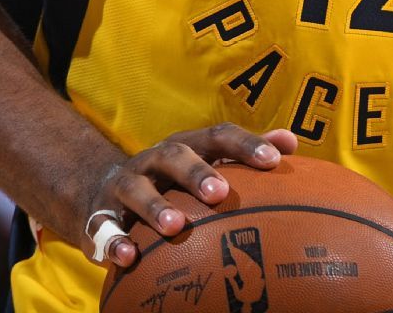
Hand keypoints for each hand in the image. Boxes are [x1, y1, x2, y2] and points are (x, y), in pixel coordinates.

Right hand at [82, 123, 296, 266]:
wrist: (104, 190)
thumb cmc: (173, 179)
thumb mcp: (206, 161)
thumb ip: (245, 153)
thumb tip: (291, 142)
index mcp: (187, 144)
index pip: (219, 135)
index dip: (246, 144)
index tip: (274, 160)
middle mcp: (155, 159)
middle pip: (176, 155)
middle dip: (198, 172)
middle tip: (221, 193)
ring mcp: (126, 184)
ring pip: (139, 189)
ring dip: (157, 207)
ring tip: (177, 226)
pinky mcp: (100, 214)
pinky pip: (104, 226)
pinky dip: (115, 241)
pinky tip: (129, 256)